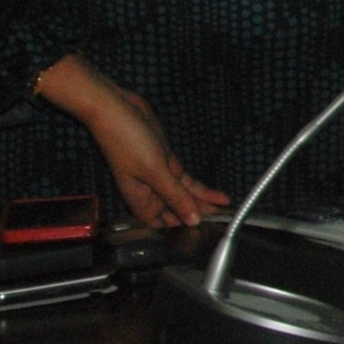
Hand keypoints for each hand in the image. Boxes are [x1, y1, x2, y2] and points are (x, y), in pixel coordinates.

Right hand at [34, 53, 228, 227]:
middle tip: (225, 223)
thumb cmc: (125, 140)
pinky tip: (218, 196)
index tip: (207, 235)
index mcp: (140, 200)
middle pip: (178, 211)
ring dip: (205, 204)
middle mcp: (149, 192)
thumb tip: (192, 220)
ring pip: (185, 196)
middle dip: (200, 217)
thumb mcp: (155, 172)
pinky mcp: (167, 162)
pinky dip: (202, 189)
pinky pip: (186, 181)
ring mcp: (160, 176)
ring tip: (227, 212)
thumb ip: (175, 196)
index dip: (183, 231)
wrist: (117, 108)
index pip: (165, 225)